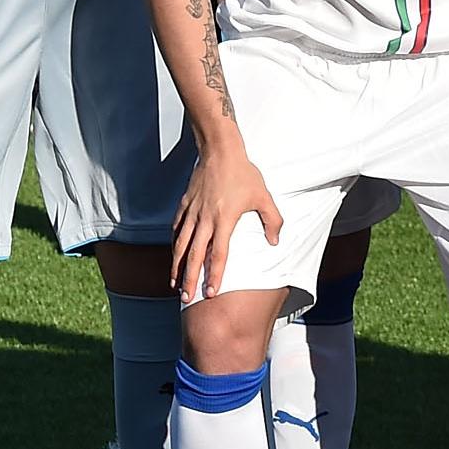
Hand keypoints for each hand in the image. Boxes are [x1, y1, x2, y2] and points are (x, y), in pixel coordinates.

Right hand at [171, 144, 281, 301]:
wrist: (220, 151)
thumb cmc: (244, 174)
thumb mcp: (263, 197)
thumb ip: (272, 221)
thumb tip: (274, 242)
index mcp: (224, 220)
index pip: (218, 255)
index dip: (214, 275)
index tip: (211, 293)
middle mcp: (205, 220)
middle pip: (194, 255)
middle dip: (189, 279)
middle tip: (186, 298)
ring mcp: (192, 212)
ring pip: (180, 245)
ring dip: (177, 266)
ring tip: (174, 284)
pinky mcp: (184, 204)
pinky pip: (176, 228)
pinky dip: (174, 243)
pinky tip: (173, 255)